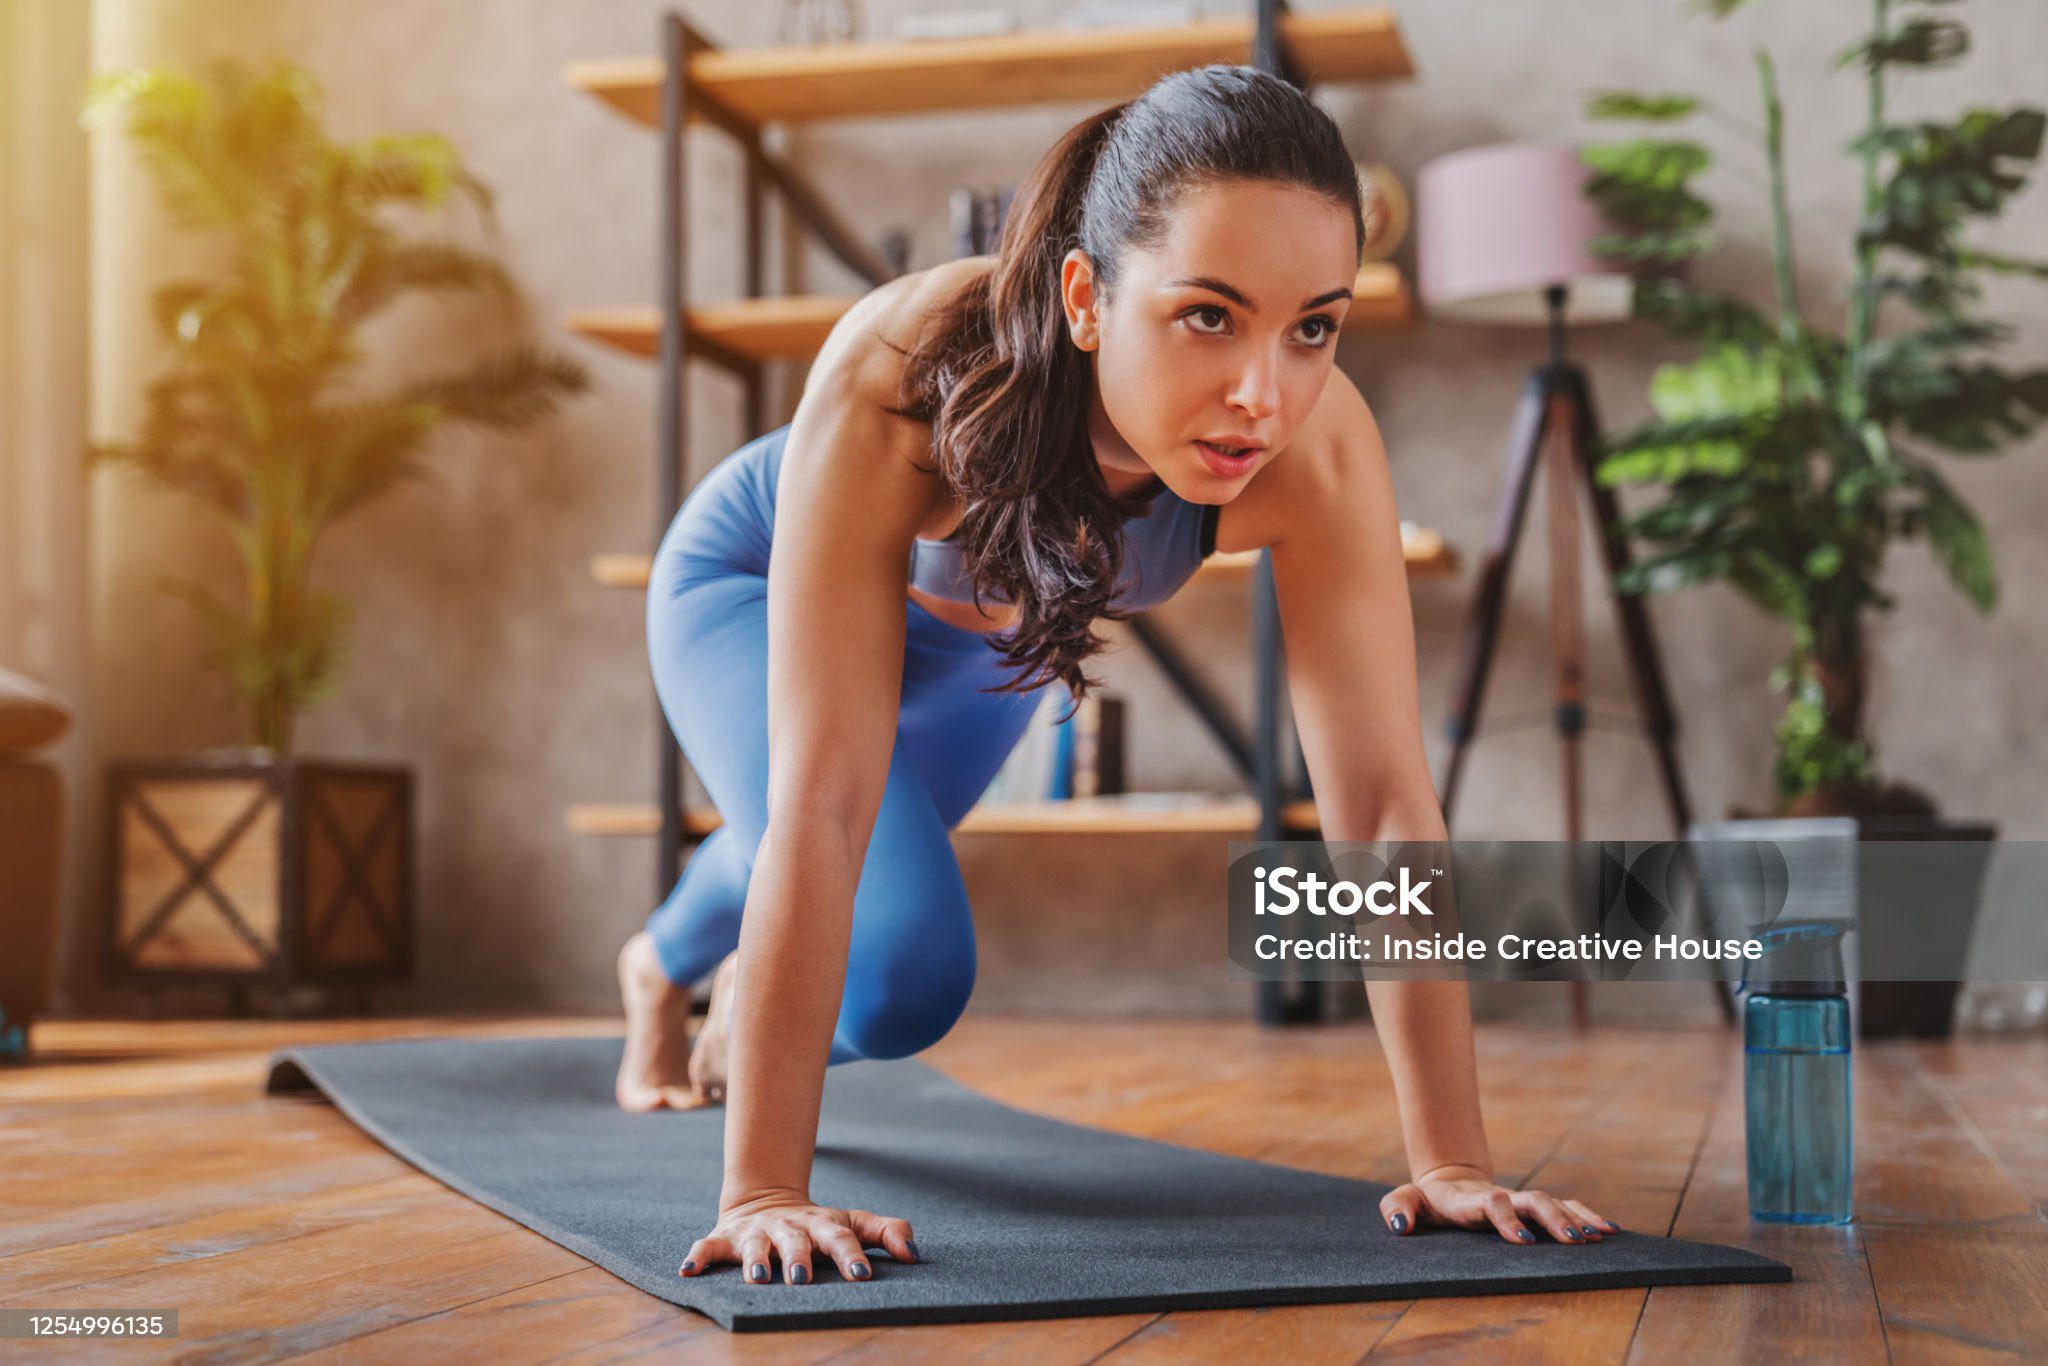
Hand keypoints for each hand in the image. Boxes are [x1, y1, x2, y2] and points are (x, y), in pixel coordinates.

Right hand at [680, 1188, 920, 1284]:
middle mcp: (788, 1227)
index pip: (840, 1238)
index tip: (864, 1277)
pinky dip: (697, 1256)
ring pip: (754, 1245)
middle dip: (798, 1259)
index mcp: (821, 1224)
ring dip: (754, 1261)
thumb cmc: (819, 1226)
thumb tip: (915, 1254)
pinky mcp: (725, 1239)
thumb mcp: (852, 1222)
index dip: (852, 1256)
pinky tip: (688, 1270)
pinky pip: (707, 1247)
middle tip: (802, 1279)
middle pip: (795, 1241)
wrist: (766, 1200)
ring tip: (757, 1279)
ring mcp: (755, 1232)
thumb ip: (886, 1233)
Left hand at [1379, 1164, 1620, 1245]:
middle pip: (1533, 1201)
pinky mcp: (1534, 1207)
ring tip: (1600, 1237)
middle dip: (1553, 1220)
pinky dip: (1587, 1216)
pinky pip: (1566, 1207)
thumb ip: (1398, 1206)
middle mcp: (1503, 1197)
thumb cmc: (1427, 1201)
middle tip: (1573, 1241)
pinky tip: (1611, 1231)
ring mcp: (1520, 1201)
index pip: (1491, 1205)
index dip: (1506, 1220)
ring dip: (1576, 1219)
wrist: (1448, 1184)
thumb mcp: (1405, 1200)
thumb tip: (1399, 1224)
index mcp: (1472, 1200)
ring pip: (1554, 1203)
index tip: (1522, 1241)